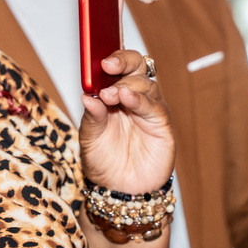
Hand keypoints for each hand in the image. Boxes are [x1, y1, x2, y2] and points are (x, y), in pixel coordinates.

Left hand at [79, 50, 174, 194]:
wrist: (118, 190)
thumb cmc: (104, 161)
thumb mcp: (89, 138)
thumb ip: (91, 116)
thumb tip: (87, 95)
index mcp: (113, 95)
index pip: (117, 66)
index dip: (111, 58)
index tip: (97, 59)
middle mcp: (133, 98)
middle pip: (136, 67)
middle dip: (123, 61)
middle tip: (107, 66)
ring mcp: (148, 110)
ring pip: (145, 84)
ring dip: (127, 84)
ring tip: (110, 94)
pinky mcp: (161, 125)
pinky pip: (154, 106)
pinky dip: (140, 100)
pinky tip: (126, 98)